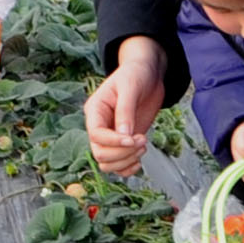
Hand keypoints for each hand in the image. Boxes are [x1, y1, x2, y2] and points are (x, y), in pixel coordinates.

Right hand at [82, 38, 165, 176]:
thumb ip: (125, 110)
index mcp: (95, 111)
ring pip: (107, 164)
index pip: (96, 135)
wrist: (148, 74)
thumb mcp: (130, 87)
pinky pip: (118, 166)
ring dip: (126, 161)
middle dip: (122, 153)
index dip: (113, 141)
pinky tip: (139, 159)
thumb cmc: (136, 74)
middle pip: (100, 153)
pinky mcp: (123, 144)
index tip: (134, 139)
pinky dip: (128, 168)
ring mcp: (111, 137)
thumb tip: (124, 136)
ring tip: (143, 146)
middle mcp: (99, 126)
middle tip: (142, 140)